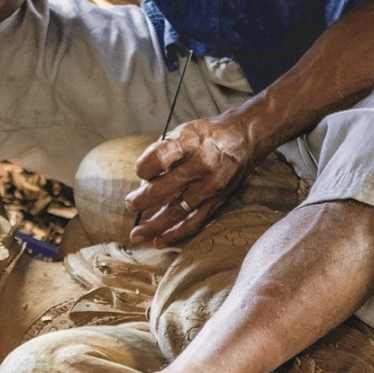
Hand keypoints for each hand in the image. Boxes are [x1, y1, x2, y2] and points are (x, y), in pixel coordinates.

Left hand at [126, 113, 259, 246]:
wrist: (244, 138)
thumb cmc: (206, 136)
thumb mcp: (182, 131)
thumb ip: (161, 153)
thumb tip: (142, 181)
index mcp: (188, 142)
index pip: (157, 159)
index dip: (142, 169)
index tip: (140, 171)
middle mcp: (200, 165)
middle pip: (163, 189)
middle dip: (141, 201)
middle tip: (130, 206)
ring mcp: (210, 186)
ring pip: (177, 211)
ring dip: (154, 226)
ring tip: (136, 235)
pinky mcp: (218, 201)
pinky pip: (195, 222)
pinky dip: (175, 234)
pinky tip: (159, 241)